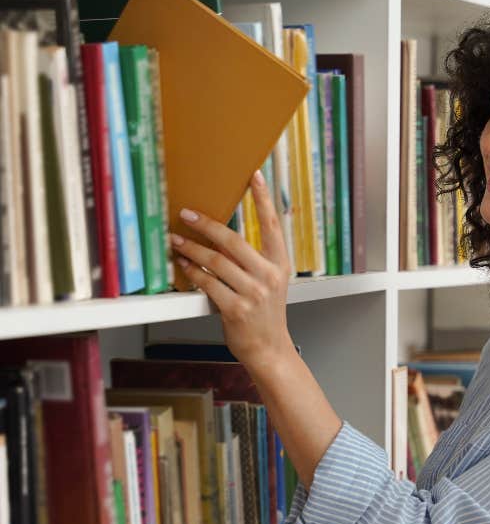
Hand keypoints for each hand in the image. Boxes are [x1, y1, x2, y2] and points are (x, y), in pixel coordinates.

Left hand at [169, 170, 293, 373]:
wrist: (269, 348)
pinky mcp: (236, 309)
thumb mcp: (269, 283)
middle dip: (206, 224)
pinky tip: (183, 266)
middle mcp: (269, 276)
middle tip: (186, 214)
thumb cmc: (264, 314)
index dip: (263, 198)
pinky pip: (207, 284)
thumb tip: (221, 236)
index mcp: (279, 264)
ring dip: (191, 249)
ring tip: (176, 240)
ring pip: (215, 262)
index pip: (272, 224)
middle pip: (233, 241)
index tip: (254, 175)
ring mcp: (254, 293)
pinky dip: (192, 273)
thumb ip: (252, 260)